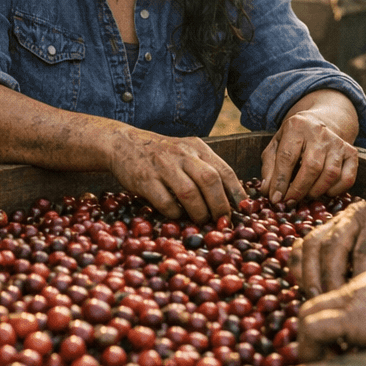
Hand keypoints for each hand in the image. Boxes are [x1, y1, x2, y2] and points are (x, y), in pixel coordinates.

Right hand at [104, 130, 243, 223]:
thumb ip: (205, 168)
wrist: (123, 143)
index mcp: (196, 148)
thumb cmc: (161, 154)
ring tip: (201, 221)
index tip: (242, 210)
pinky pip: (165, 202)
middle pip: (210, 180)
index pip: (224, 170)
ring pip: (189, 193)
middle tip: (221, 221)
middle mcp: (182, 154)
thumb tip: (230, 199)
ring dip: (199, 212)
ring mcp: (163, 166)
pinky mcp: (145, 179)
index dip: (236, 192)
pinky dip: (175, 214)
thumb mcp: (186, 152)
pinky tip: (177, 216)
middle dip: (219, 205)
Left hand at [259, 109, 356, 206]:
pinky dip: (336, 190)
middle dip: (299, 189)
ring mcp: (337, 142)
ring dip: (317, 191)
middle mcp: (319, 132)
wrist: (319, 123)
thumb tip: (268, 191)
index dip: (280, 181)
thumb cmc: (293, 140)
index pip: (287, 157)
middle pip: (312, 166)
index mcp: (296, 127)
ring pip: (331, 174)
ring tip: (306, 196)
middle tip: (290, 202)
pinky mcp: (351, 152)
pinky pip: (347, 178)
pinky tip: (325, 191)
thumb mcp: (275, 146)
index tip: (276, 198)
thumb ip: (269, 168)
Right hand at [290, 191, 365, 297]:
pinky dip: (300, 263)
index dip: (358, 279)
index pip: (363, 251)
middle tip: (331, 304)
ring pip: (313, 243)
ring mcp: (339, 218)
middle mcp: (355, 213)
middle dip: (328, 278)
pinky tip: (305, 285)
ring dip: (309, 272)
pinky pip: (305, 243)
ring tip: (315, 298)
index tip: (358, 306)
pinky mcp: (329, 227)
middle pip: (332, 246)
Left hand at [296, 265, 365, 360]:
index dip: (334, 318)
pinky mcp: (353, 319)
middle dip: (311, 327)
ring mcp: (356, 300)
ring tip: (314, 362)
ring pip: (307, 312)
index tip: (336, 342)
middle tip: (316, 353)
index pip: (343, 295)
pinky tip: (317, 365)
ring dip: (305, 340)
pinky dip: (308, 349)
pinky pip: (312, 330)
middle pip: (318, 300)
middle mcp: (362, 286)